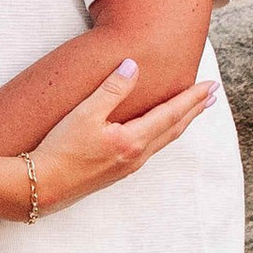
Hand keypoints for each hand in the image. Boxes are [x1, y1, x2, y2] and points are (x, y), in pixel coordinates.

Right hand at [31, 59, 216, 211]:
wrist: (42, 186)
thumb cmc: (60, 149)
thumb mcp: (84, 114)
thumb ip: (111, 89)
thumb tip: (133, 66)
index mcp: (132, 140)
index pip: (171, 114)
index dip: (191, 99)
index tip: (210, 86)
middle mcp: (136, 156)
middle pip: (173, 129)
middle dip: (193, 111)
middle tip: (210, 96)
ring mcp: (128, 166)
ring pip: (163, 140)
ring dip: (180, 123)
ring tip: (191, 112)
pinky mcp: (117, 172)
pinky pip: (150, 148)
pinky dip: (163, 134)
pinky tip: (158, 132)